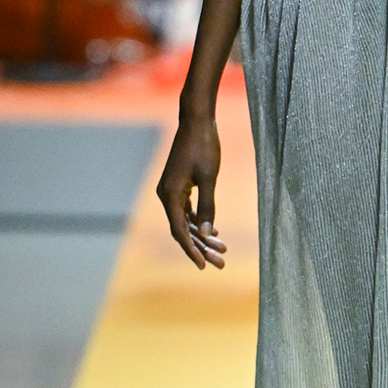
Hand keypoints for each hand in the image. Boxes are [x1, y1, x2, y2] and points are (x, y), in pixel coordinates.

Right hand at [156, 110, 226, 268]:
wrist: (197, 121)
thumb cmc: (204, 147)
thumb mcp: (209, 178)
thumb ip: (207, 207)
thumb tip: (205, 233)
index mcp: (170, 194)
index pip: (179, 231)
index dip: (192, 250)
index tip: (203, 265)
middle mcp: (166, 194)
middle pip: (182, 229)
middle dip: (201, 246)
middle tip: (220, 263)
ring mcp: (171, 190)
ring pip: (185, 221)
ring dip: (202, 235)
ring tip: (221, 251)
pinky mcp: (178, 185)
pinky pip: (186, 210)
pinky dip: (198, 221)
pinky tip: (213, 231)